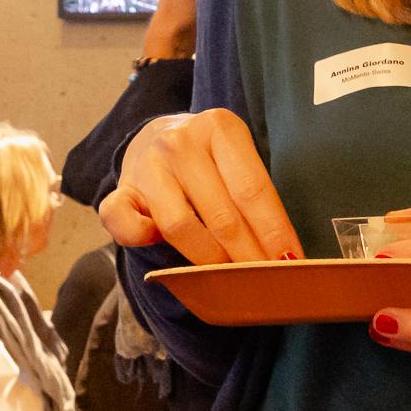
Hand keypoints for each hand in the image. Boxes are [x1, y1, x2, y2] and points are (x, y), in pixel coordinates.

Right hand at [98, 108, 301, 264]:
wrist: (156, 136)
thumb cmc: (209, 158)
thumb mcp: (236, 158)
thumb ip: (253, 195)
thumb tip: (285, 255)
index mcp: (220, 127)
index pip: (252, 189)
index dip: (274, 232)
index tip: (291, 263)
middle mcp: (181, 142)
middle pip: (221, 214)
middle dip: (248, 256)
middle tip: (266, 283)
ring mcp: (147, 164)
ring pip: (179, 226)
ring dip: (208, 260)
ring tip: (229, 279)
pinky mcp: (120, 189)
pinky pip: (126, 226)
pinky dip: (143, 241)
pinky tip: (162, 248)